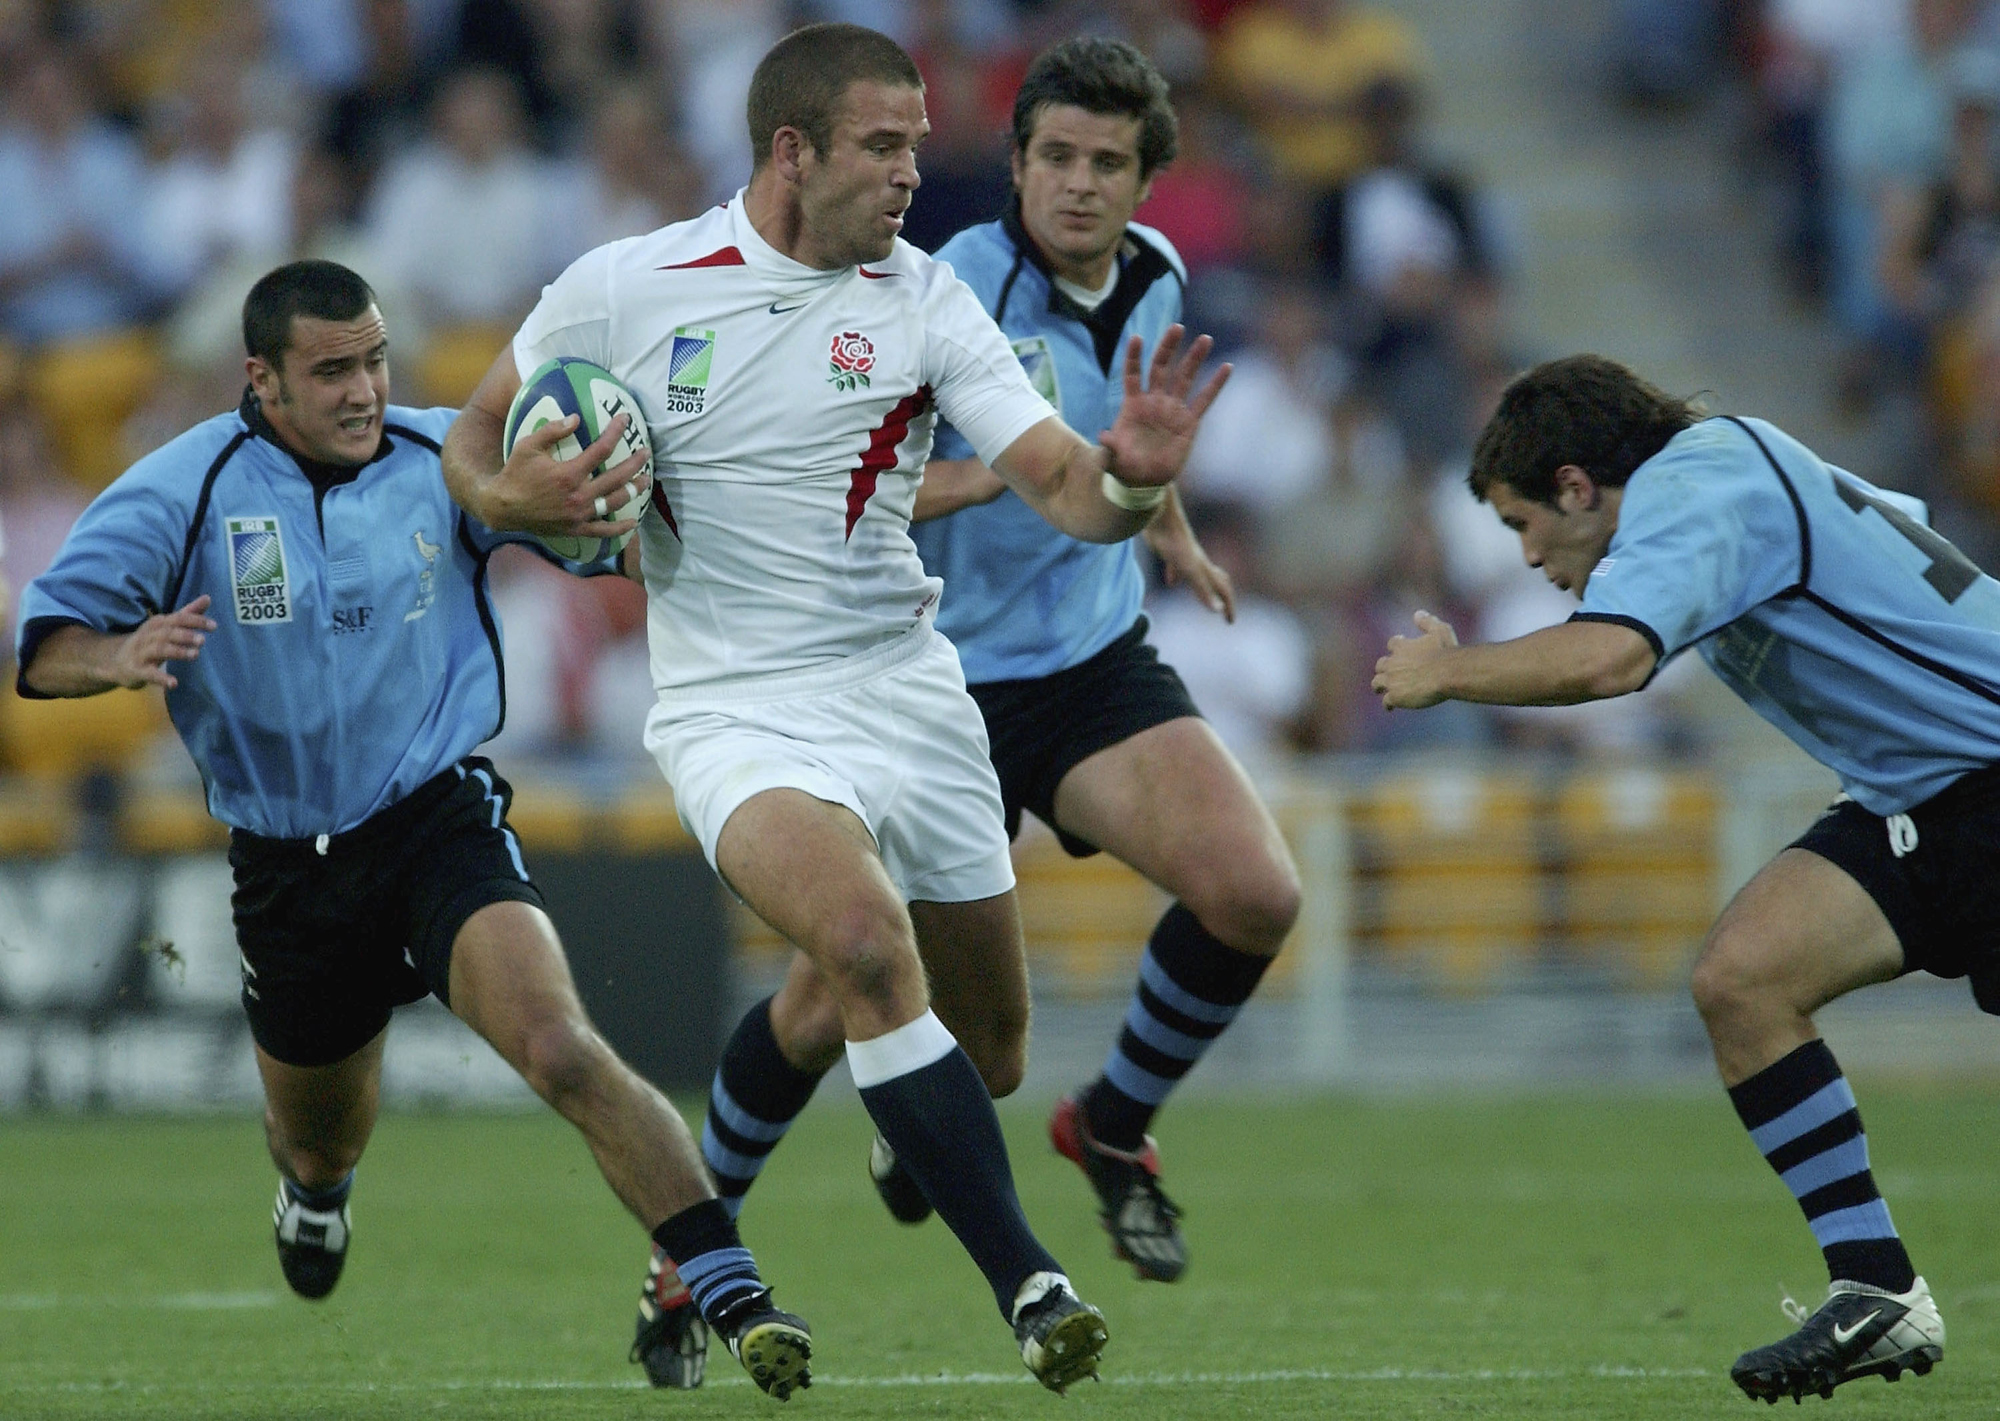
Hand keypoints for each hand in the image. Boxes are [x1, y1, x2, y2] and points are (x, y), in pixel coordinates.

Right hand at [115, 595, 215, 690]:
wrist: (115, 661)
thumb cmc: (148, 642)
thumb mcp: (166, 627)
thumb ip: (187, 614)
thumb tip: (208, 598)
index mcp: (157, 624)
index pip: (177, 619)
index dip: (195, 621)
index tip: (214, 626)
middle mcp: (148, 636)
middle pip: (167, 633)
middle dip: (185, 635)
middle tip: (203, 640)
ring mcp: (141, 653)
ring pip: (159, 650)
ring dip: (177, 651)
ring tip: (195, 654)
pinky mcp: (137, 670)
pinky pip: (149, 674)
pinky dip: (161, 678)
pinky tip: (173, 683)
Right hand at [489, 413, 651, 537]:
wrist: (503, 508)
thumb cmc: (515, 473)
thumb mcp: (528, 446)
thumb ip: (552, 431)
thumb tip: (576, 418)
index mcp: (569, 474)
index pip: (601, 450)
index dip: (616, 432)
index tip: (625, 420)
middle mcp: (579, 495)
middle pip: (616, 477)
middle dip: (635, 463)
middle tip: (646, 453)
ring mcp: (579, 515)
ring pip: (615, 502)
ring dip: (634, 491)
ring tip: (645, 480)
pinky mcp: (576, 529)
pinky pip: (603, 530)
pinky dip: (619, 528)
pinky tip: (633, 522)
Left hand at [1098, 326, 1230, 488]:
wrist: (1144, 482)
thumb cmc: (1125, 467)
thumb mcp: (1114, 460)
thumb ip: (1109, 448)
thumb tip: (1103, 438)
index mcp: (1133, 405)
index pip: (1132, 375)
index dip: (1133, 357)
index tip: (1135, 338)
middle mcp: (1154, 402)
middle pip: (1161, 368)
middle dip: (1168, 348)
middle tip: (1177, 328)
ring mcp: (1173, 410)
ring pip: (1184, 378)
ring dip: (1194, 358)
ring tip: (1205, 339)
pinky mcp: (1189, 422)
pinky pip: (1205, 400)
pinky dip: (1216, 384)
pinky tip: (1226, 368)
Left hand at [1144, 509, 1234, 621]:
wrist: (1159, 517)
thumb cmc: (1175, 542)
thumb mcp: (1190, 571)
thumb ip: (1203, 589)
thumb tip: (1218, 610)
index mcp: (1205, 569)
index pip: (1223, 589)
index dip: (1228, 606)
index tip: (1230, 622)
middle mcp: (1199, 563)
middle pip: (1217, 581)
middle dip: (1222, 597)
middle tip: (1224, 611)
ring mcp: (1185, 557)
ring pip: (1198, 575)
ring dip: (1202, 588)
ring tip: (1204, 598)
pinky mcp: (1170, 552)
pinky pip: (1177, 567)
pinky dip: (1176, 576)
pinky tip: (1170, 581)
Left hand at [1372, 610, 1457, 709]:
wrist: (1447, 673)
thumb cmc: (1446, 651)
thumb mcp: (1439, 630)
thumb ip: (1427, 622)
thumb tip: (1417, 613)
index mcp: (1401, 647)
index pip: (1392, 645)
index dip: (1396, 647)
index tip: (1399, 648)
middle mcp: (1392, 663)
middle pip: (1380, 665)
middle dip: (1383, 668)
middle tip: (1386, 673)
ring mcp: (1391, 680)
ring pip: (1377, 683)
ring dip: (1379, 686)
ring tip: (1380, 690)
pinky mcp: (1395, 696)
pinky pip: (1386, 701)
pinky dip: (1388, 704)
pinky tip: (1390, 707)